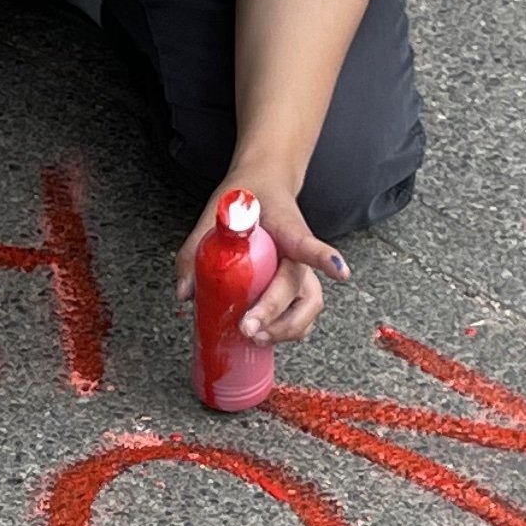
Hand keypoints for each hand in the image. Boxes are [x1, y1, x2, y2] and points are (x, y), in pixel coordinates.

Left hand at [183, 179, 346, 348]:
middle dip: (274, 312)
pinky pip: (304, 315)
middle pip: (297, 286)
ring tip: (258, 339)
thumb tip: (186, 293)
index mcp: (285, 226)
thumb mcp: (217, 213)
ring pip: (309, 306)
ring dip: (287, 329)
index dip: (322, 257)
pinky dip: (289, 331)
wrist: (265, 185)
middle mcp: (299, 252)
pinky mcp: (300, 286)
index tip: (339, 271)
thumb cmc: (246, 198)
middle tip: (248, 329)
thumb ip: (195, 249)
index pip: (305, 242)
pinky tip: (267, 337)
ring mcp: (303, 271)